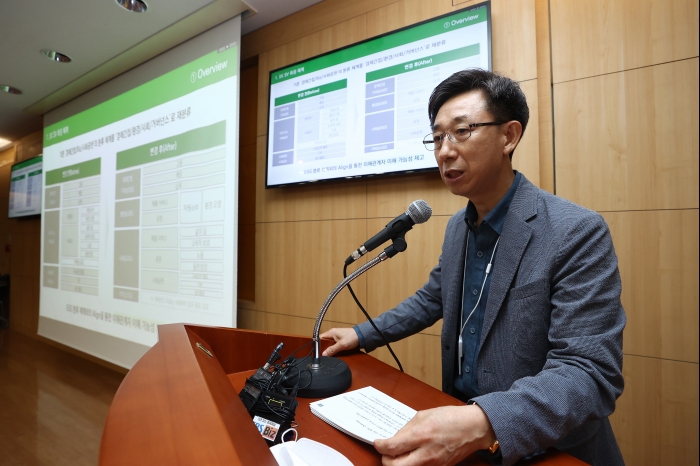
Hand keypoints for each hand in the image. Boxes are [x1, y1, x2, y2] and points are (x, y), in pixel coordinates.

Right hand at [319, 328, 358, 355]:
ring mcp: (336, 336)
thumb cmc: (352, 337)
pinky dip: (333, 348)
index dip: (318, 345)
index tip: (317, 351)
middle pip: (324, 341)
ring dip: (329, 349)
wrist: (361, 336)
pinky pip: (333, 344)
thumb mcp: (341, 345)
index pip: (320, 338)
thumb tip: (324, 354)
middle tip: (324, 354)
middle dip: (324, 348)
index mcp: (331, 332)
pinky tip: (334, 352)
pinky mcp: (339, 340)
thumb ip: (332, 350)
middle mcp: (332, 333)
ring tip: (329, 354)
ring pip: (329, 344)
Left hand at [374, 404, 495, 465]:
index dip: (380, 446)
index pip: (392, 448)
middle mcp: (426, 454)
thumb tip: (394, 439)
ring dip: (398, 463)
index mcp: (421, 435)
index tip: (378, 442)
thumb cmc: (451, 418)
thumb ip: (406, 429)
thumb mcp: (424, 415)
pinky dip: (411, 463)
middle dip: (386, 460)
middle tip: (386, 451)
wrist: (473, 428)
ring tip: (399, 453)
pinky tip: (412, 455)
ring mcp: (433, 464)